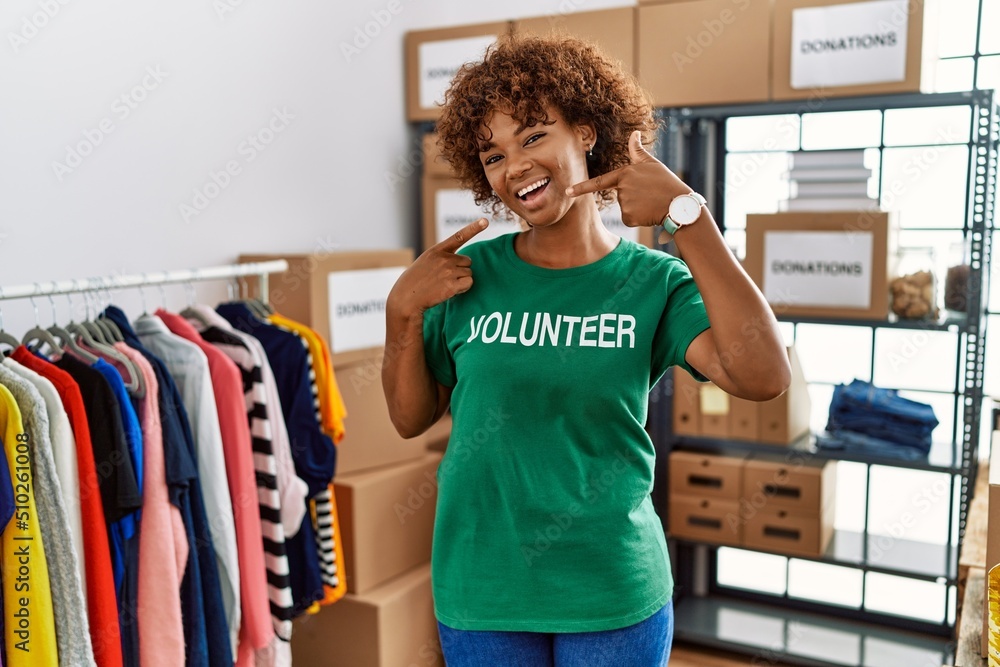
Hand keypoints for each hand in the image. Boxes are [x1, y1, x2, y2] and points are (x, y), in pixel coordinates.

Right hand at [388, 218, 487, 318]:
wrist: (406, 297)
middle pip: (468, 261)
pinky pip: (469, 283)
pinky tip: (450, 291)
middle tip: (446, 278)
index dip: (473, 228)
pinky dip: (463, 289)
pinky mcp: (452, 285)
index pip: (459, 237)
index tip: (485, 221)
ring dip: (461, 280)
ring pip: (469, 273)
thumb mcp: (426, 261)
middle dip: (461, 270)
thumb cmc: (417, 280)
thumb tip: (465, 261)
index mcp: (437, 250)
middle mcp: (444, 259)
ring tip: (445, 284)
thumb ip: (443, 257)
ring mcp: (448, 272)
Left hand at [565, 130, 689, 226]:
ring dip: (637, 207)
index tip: (567, 192)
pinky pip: (629, 219)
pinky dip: (638, 218)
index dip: (581, 187)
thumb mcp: (652, 164)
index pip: (599, 182)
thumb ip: (637, 151)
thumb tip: (634, 133)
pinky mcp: (628, 218)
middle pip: (620, 195)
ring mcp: (624, 203)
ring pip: (625, 208)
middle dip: (634, 197)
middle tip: (651, 194)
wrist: (679, 204)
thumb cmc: (667, 182)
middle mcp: (622, 188)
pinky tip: (649, 213)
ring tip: (652, 202)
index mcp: (625, 174)